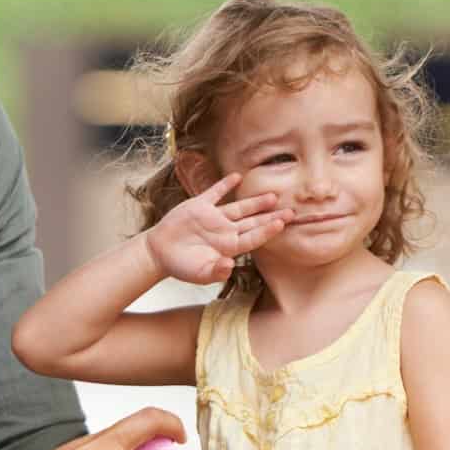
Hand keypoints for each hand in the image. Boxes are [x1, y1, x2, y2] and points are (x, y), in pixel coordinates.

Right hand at [143, 174, 289, 284]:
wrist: (159, 253)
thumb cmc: (181, 266)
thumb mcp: (199, 273)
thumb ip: (216, 271)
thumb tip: (229, 266)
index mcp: (228, 247)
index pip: (253, 237)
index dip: (267, 230)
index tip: (282, 224)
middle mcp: (225, 231)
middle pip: (253, 222)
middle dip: (271, 216)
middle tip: (291, 211)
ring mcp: (214, 218)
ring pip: (239, 208)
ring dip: (255, 201)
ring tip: (273, 196)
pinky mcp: (200, 206)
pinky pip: (216, 193)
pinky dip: (225, 185)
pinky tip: (238, 177)